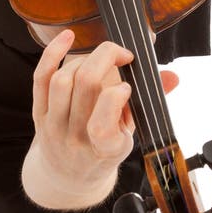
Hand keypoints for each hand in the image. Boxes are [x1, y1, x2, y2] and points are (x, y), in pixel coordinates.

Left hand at [22, 29, 178, 209]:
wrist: (69, 176)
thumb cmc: (104, 150)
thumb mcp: (130, 134)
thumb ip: (149, 102)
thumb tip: (173, 77)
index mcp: (105, 149)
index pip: (101, 125)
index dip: (114, 97)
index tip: (127, 87)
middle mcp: (76, 139)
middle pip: (85, 85)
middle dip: (106, 58)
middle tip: (121, 54)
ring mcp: (53, 126)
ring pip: (63, 79)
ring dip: (84, 59)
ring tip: (98, 60)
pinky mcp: (38, 113)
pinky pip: (41, 77)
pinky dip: (52, 52)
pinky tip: (68, 36)